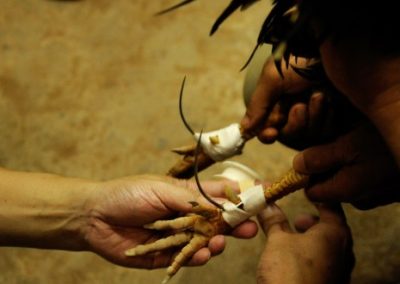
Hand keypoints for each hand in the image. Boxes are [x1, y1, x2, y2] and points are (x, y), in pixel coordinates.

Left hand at [82, 175, 257, 267]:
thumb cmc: (128, 194)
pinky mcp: (164, 255)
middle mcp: (185, 217)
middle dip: (235, 224)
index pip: (218, 195)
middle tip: (251, 228)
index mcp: (186, 196)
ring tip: (220, 243)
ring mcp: (176, 237)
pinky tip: (202, 256)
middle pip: (217, 222)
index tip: (257, 198)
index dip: (238, 196)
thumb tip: (221, 204)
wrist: (95, 216)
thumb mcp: (161, 189)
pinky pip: (185, 259)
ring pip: (204, 242)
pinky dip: (196, 259)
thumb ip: (191, 200)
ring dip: (216, 243)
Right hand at [241, 55, 361, 149]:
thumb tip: (244, 128)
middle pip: (289, 135)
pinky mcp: (335, 116)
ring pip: (310, 134)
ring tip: (319, 95)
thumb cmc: (299, 59)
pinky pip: (329, 131)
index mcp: (277, 102)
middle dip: (294, 124)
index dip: (267, 135)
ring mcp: (316, 114)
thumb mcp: (272, 78)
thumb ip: (258, 105)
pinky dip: (328, 117)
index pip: (267, 129)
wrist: (332, 47)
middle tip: (299, 106)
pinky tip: (330, 100)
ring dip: (313, 116)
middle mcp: (294, 109)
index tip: (271, 134)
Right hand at [257, 203, 353, 283]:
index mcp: (336, 233)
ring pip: (328, 245)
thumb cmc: (290, 273)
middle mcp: (344, 250)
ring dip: (311, 237)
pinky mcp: (331, 283)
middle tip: (296, 219)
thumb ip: (273, 220)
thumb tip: (266, 203)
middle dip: (312, 220)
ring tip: (292, 238)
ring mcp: (339, 269)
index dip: (316, 195)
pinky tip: (294, 258)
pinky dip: (311, 253)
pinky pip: (324, 260)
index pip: (331, 204)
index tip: (303, 189)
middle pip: (332, 226)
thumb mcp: (277, 240)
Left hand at [293, 123, 399, 208]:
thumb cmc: (388, 144)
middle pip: (330, 185)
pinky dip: (365, 165)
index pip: (312, 192)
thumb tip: (297, 166)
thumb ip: (320, 159)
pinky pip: (368, 179)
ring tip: (358, 141)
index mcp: (346, 192)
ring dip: (347, 163)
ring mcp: (379, 196)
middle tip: (337, 142)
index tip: (311, 154)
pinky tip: (374, 150)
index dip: (307, 174)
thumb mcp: (350, 146)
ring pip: (349, 180)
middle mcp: (361, 199)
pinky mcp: (392, 190)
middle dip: (328, 165)